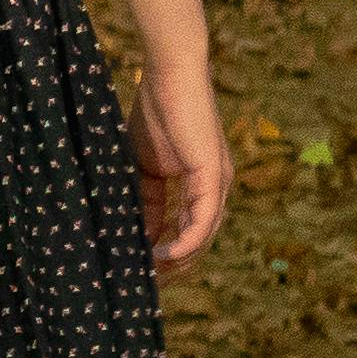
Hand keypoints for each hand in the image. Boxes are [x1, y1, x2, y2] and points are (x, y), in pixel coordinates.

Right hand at [130, 54, 230, 270]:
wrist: (168, 74)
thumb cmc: (154, 111)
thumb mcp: (143, 166)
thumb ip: (144, 200)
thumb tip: (138, 235)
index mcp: (198, 185)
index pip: (184, 229)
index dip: (163, 253)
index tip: (140, 271)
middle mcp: (214, 188)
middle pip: (199, 241)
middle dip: (173, 266)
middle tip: (145, 283)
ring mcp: (217, 183)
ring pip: (204, 236)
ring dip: (178, 260)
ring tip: (151, 273)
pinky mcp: (213, 175)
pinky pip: (203, 219)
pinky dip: (186, 241)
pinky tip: (164, 254)